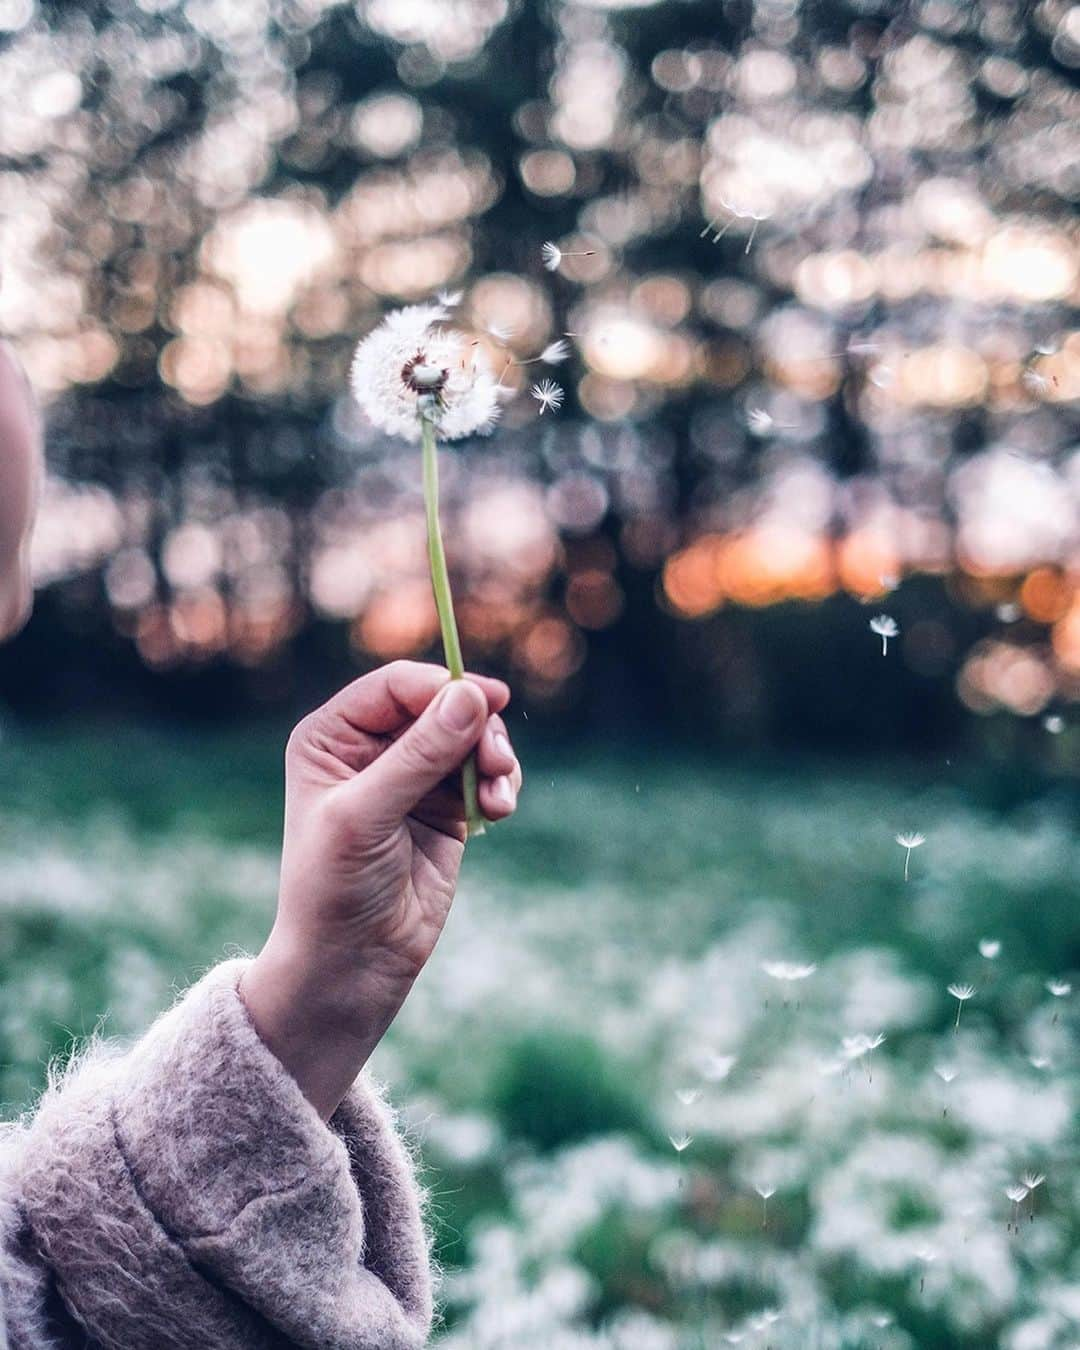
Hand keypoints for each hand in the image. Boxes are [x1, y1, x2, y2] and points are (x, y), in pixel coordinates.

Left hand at [240, 661, 522, 1118]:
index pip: (396, 687)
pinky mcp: (445, 808)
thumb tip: (471, 697)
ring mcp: (411, 777)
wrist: (350, 964)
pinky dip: (499, 783)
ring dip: (493, 757)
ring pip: (470, 737)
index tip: (489, 700)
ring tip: (497, 796)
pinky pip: (484, 773)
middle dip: (477, 728)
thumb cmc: (334, 888)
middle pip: (442, 706)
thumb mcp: (366, 816)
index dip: (443, 687)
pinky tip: (499, 808)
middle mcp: (370, 748)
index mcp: (331, 736)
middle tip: (497, 762)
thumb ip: (419, 755)